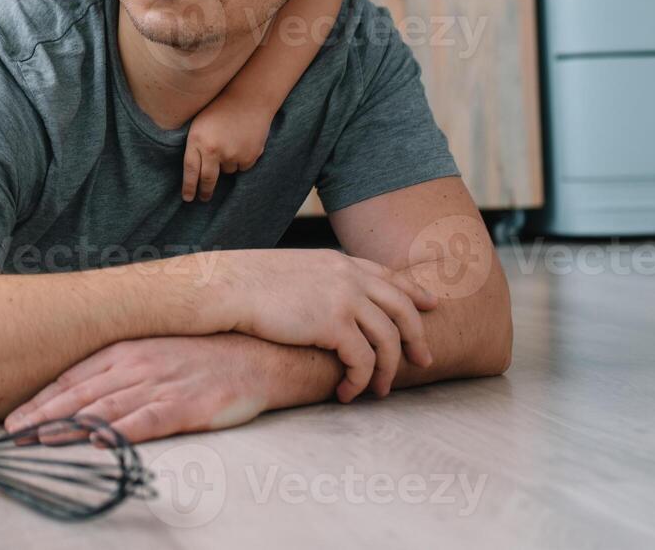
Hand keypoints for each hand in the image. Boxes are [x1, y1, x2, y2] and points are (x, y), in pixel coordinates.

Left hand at [4, 335, 272, 442]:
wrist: (256, 355)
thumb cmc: (200, 355)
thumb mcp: (152, 350)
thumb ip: (117, 368)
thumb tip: (79, 388)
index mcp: (126, 350)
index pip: (73, 377)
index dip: (41, 399)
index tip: (15, 417)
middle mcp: (138, 365)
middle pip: (80, 393)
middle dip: (43, 414)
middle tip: (13, 433)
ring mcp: (161, 385)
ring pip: (106, 408)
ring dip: (70, 425)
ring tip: (40, 439)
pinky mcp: (186, 406)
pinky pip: (148, 421)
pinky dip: (122, 432)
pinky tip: (101, 442)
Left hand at [181, 102, 272, 200]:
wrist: (249, 98)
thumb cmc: (220, 109)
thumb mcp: (199, 124)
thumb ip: (195, 146)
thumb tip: (194, 173)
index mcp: (197, 140)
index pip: (190, 171)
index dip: (188, 187)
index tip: (187, 198)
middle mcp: (214, 150)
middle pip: (207, 179)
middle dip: (205, 191)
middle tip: (203, 198)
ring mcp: (232, 154)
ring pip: (227, 171)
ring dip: (226, 164)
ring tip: (230, 143)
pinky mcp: (249, 156)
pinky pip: (242, 167)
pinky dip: (241, 160)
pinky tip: (242, 143)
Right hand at [211, 248, 436, 401]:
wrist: (225, 287)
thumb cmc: (245, 283)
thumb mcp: (292, 271)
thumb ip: (318, 282)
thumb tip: (324, 303)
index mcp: (338, 261)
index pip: (388, 277)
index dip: (413, 292)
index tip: (429, 305)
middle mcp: (348, 276)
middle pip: (402, 308)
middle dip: (418, 337)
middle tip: (422, 360)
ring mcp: (344, 298)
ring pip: (388, 340)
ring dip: (388, 370)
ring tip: (380, 390)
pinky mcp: (333, 324)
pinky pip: (363, 360)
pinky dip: (360, 381)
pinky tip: (347, 392)